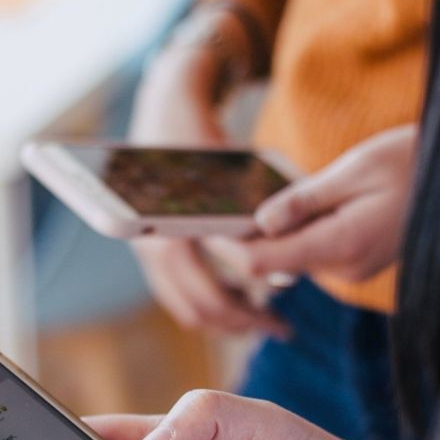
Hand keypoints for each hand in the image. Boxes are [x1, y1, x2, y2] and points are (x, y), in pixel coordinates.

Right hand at [129, 10, 284, 335]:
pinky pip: (179, 294)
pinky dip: (211, 302)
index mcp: (171, 235)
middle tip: (280, 328)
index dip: (246, 316)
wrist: (165, 111)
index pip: (208, 296)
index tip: (280, 323)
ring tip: (265, 317)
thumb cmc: (205, 140)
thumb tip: (292, 252)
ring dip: (226, 318)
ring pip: (187, 308)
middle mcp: (152, 250)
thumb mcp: (237, 173)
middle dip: (241, 325)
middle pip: (199, 310)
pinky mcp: (150, 252)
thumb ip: (261, 211)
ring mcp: (146, 253)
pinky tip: (242, 296)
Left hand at [204, 125, 419, 282]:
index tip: (199, 222)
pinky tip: (286, 208)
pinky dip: (294, 233)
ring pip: (291, 257)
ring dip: (269, 234)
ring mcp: (350, 269)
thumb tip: (258, 221)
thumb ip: (303, 199)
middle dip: (242, 238)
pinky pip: (311, 251)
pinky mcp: (355, 262)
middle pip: (272, 262)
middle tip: (209, 208)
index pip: (263, 261)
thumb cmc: (415, 164)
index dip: (227, 244)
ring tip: (242, 203)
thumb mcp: (354, 170)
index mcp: (340, 244)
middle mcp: (342, 268)